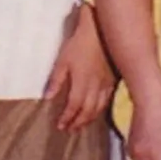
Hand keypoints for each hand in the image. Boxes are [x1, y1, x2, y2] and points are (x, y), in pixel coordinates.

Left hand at [44, 14, 113, 131]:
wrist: (102, 29)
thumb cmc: (80, 42)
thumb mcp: (63, 58)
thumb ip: (56, 79)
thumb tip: (47, 97)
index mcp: (82, 82)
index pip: (74, 106)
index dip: (67, 117)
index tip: (61, 125)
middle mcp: (95, 86)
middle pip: (87, 111)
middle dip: (78, 122)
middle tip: (70, 130)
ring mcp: (106, 83)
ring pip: (98, 107)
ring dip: (89, 119)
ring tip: (81, 125)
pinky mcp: (113, 79)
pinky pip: (107, 99)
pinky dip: (100, 109)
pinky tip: (97, 110)